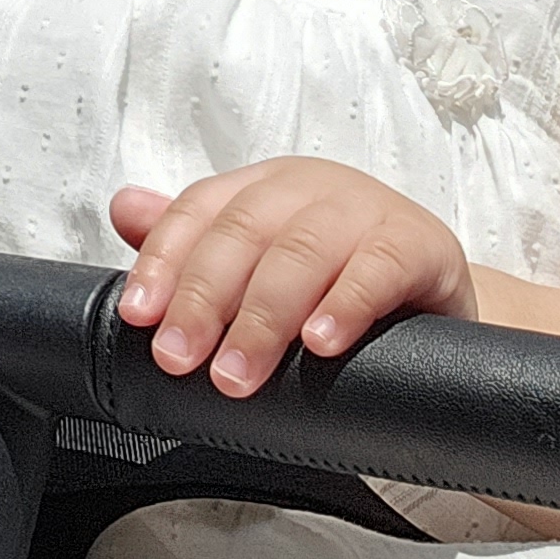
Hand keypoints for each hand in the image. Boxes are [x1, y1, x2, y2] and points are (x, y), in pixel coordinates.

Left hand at [112, 159, 473, 395]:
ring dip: (264, 316)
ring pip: (303, 251)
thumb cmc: (336, 281)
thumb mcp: (261, 264)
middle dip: (205, 300)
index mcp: (263, 189)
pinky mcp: (421, 243)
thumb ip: (193, 242)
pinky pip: (380, 268)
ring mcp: (368, 208)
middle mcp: (310, 187)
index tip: (139, 316)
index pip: (199, 212)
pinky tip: (319, 345)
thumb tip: (123, 208)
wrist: (436, 301)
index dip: (164, 262)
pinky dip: (345, 306)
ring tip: (237, 371)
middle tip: (182, 360)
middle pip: (244, 232)